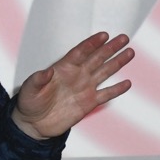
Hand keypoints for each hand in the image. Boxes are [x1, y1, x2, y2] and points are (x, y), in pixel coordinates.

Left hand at [11, 32, 133, 139]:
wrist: (34, 124)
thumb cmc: (30, 102)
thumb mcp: (30, 89)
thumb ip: (38, 79)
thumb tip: (46, 71)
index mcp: (64, 68)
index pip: (80, 52)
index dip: (92, 44)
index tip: (103, 35)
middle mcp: (77, 75)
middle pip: (97, 58)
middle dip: (110, 48)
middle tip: (123, 38)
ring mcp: (85, 88)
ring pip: (104, 72)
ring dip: (117, 63)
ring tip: (129, 53)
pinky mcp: (89, 103)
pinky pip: (105, 94)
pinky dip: (116, 89)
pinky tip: (127, 83)